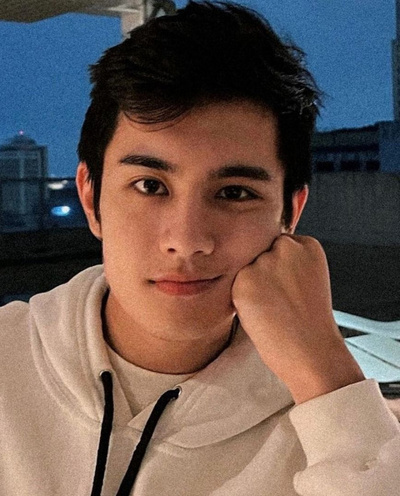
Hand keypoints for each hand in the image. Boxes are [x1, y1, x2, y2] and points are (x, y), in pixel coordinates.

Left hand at [231, 234, 364, 403]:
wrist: (313, 353)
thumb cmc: (310, 323)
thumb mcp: (308, 278)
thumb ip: (286, 262)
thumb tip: (257, 258)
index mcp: (307, 244)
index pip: (276, 247)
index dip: (278, 271)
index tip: (288, 289)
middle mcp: (286, 247)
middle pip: (258, 254)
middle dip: (262, 274)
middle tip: (279, 301)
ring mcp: (264, 262)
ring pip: (245, 270)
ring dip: (250, 287)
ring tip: (272, 309)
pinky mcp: (244, 280)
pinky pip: (234, 286)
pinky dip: (242, 302)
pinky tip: (263, 315)